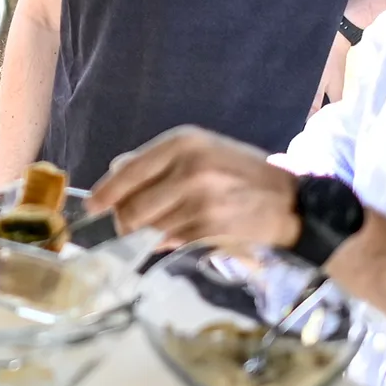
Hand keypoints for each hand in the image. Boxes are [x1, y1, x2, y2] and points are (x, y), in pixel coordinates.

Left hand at [88, 126, 301, 250]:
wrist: (292, 202)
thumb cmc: (239, 172)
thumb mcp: (200, 151)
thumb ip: (156, 160)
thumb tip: (115, 171)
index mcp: (183, 143)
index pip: (130, 171)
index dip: (107, 192)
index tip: (93, 207)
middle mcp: (190, 170)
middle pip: (135, 206)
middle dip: (124, 221)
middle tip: (124, 225)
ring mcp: (201, 202)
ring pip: (151, 227)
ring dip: (147, 233)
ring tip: (162, 226)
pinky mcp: (211, 230)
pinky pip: (172, 241)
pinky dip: (168, 242)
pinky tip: (180, 233)